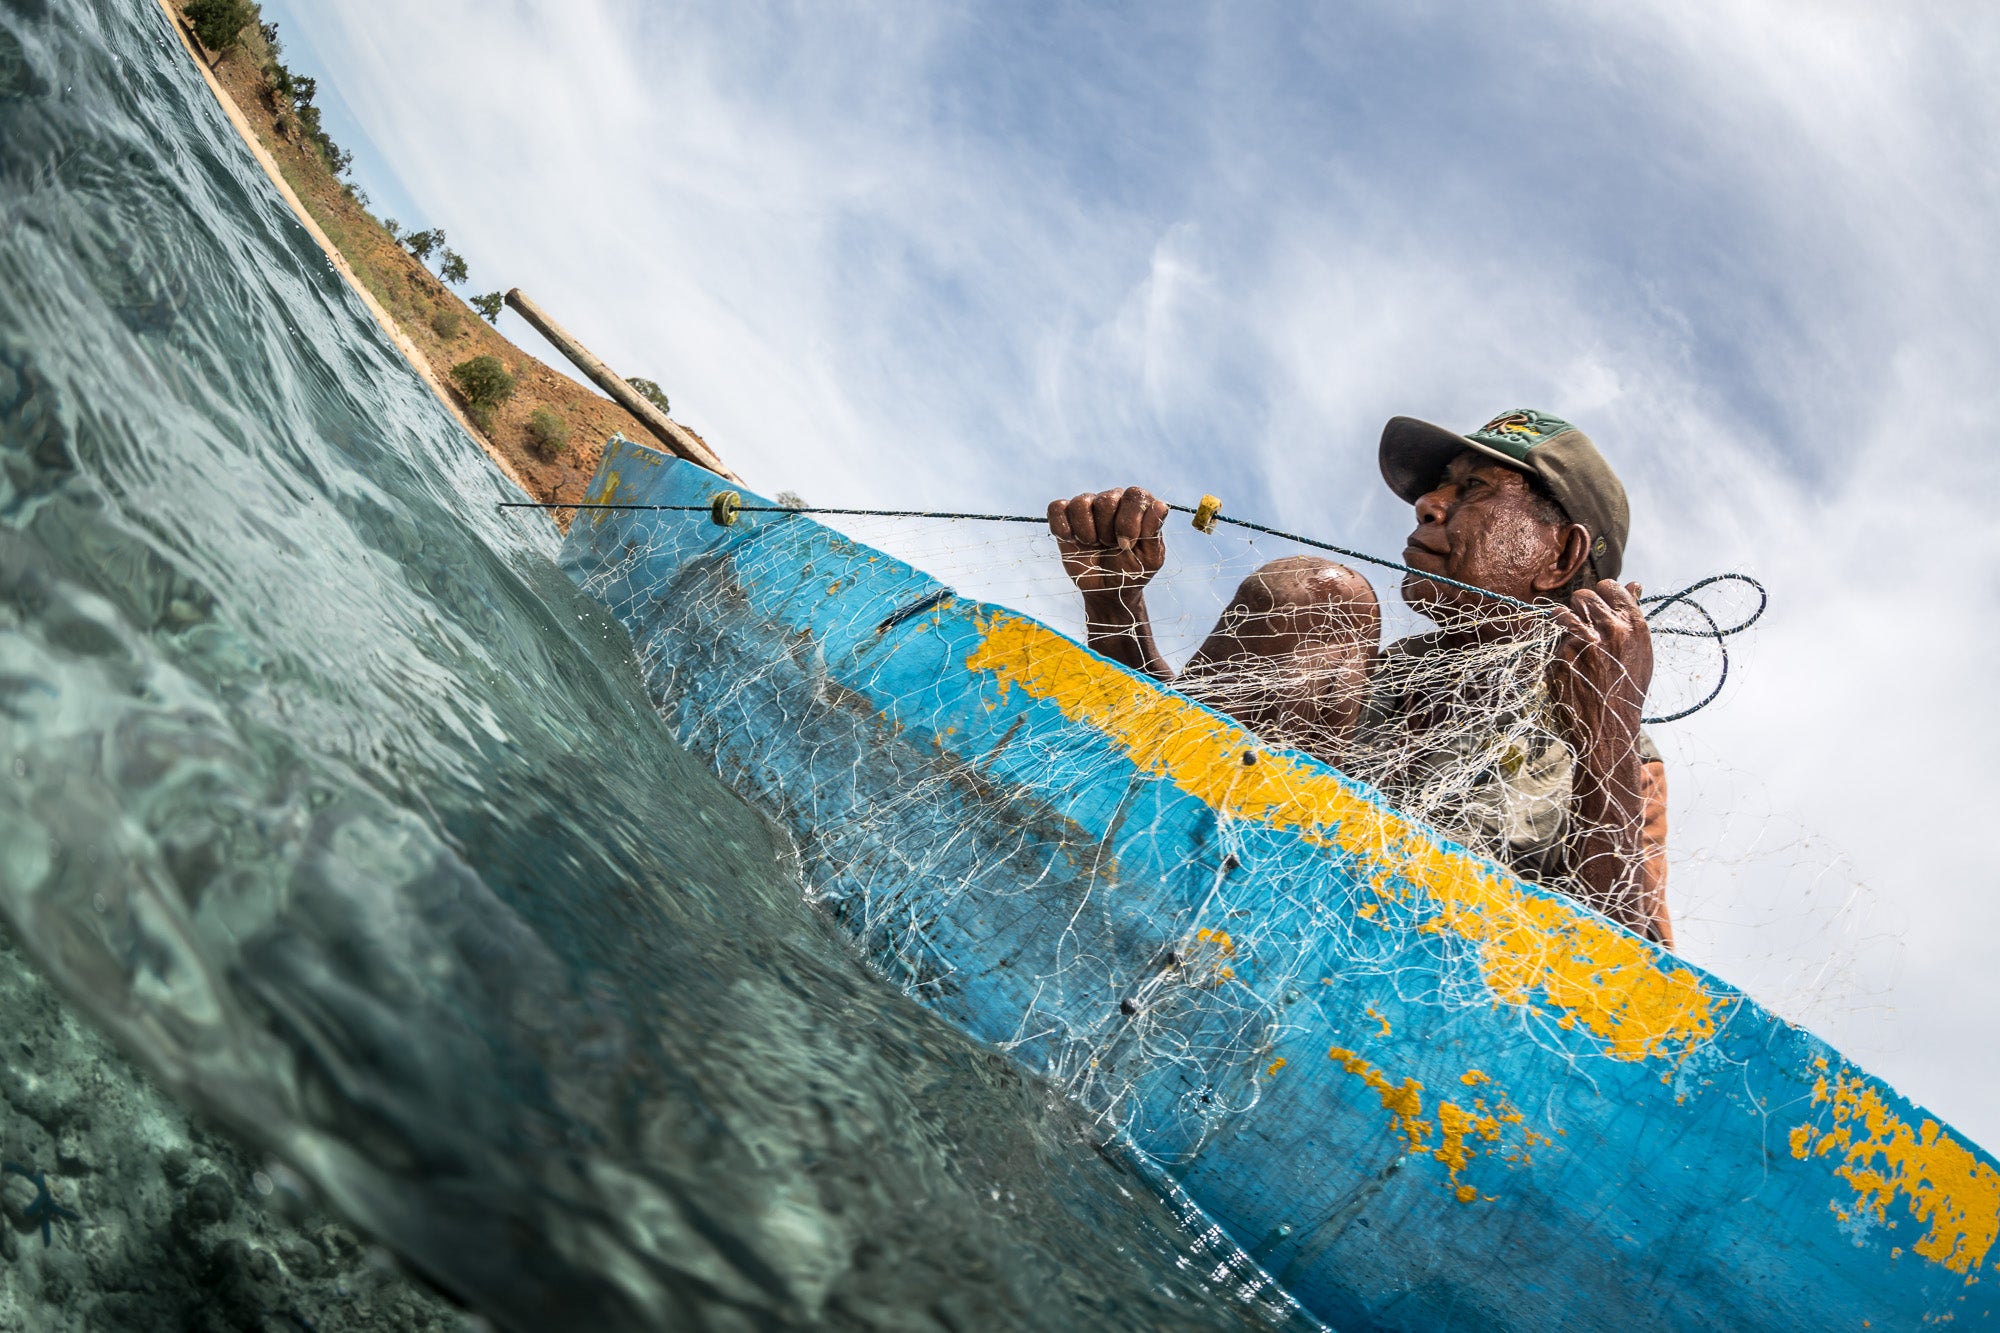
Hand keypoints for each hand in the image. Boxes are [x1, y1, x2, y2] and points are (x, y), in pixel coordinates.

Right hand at [1047, 487, 1169, 598]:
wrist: (1107, 590)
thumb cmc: (1132, 572)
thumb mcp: (1150, 558)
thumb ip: (1154, 532)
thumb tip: (1161, 505)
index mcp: (1139, 506)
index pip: (1134, 495)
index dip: (1129, 521)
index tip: (1128, 545)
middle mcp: (1114, 499)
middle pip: (1107, 499)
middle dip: (1108, 530)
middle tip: (1110, 546)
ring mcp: (1089, 507)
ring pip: (1081, 502)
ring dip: (1086, 531)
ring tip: (1093, 544)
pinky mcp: (1065, 517)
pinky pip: (1057, 508)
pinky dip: (1061, 526)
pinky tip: (1071, 540)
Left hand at [1549, 580, 1653, 756]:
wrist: (1610, 728)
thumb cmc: (1626, 688)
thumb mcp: (1640, 652)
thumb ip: (1632, 617)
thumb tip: (1634, 584)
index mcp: (1633, 626)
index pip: (1610, 586)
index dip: (1601, 595)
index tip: (1597, 610)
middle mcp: (1610, 630)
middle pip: (1583, 596)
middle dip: (1579, 608)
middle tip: (1583, 629)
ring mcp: (1582, 643)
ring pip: (1561, 613)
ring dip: (1562, 625)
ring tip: (1573, 646)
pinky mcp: (1560, 657)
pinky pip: (1552, 642)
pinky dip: (1556, 652)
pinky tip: (1569, 669)